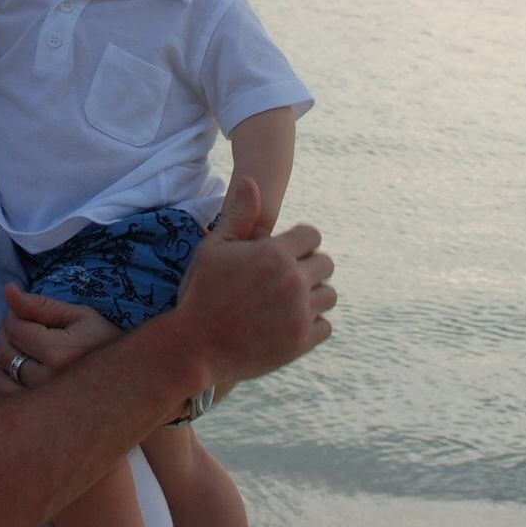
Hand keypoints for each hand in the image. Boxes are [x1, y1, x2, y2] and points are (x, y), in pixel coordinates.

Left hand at [0, 283, 119, 397]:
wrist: (130, 386)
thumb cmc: (105, 344)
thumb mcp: (80, 316)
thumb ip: (40, 305)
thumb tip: (8, 291)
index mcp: (61, 353)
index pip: (15, 329)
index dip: (13, 317)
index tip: (24, 316)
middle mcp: (51, 382)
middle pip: (5, 354)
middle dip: (5, 337)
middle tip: (19, 331)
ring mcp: (44, 405)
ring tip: (13, 351)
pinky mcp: (40, 420)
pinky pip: (3, 405)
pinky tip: (5, 376)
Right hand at [175, 178, 334, 385]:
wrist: (196, 345)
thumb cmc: (201, 292)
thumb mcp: (213, 248)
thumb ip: (238, 215)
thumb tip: (250, 181)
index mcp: (274, 253)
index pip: (311, 235)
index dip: (298, 242)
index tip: (285, 253)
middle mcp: (293, 280)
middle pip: (325, 264)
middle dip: (308, 267)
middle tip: (285, 279)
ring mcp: (301, 312)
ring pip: (328, 295)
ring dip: (313, 295)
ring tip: (288, 301)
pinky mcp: (303, 341)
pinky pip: (324, 325)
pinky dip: (311, 324)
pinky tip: (287, 323)